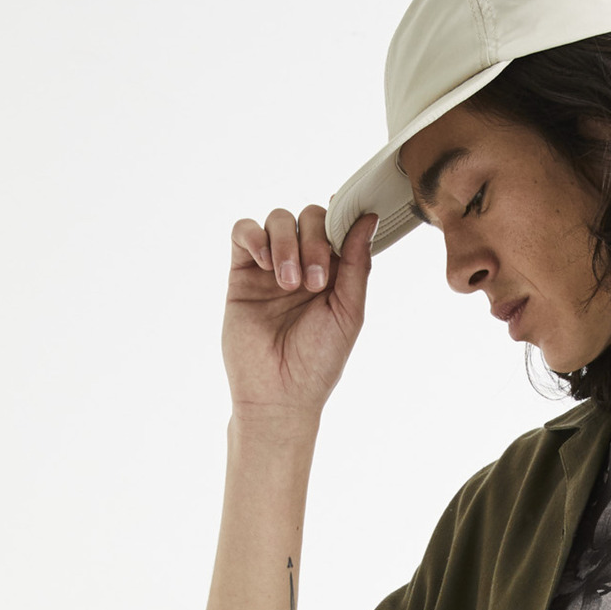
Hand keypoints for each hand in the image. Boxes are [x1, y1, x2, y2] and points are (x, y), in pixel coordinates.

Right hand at [222, 203, 377, 421]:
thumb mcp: (349, 313)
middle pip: (309, 217)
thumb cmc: (317, 362)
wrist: (278, 393)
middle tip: (313, 283)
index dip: (342, 216)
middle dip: (314, 241)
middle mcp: (304, 264)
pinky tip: (265, 265)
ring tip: (289, 284)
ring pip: (278, 219)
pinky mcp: (242, 273)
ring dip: (286, 244)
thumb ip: (357, 264)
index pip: (338, 226)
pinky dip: (255, 237)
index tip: (346, 216)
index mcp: (334, 273)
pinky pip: (243, 231)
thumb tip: (368, 219)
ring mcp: (271, 267)